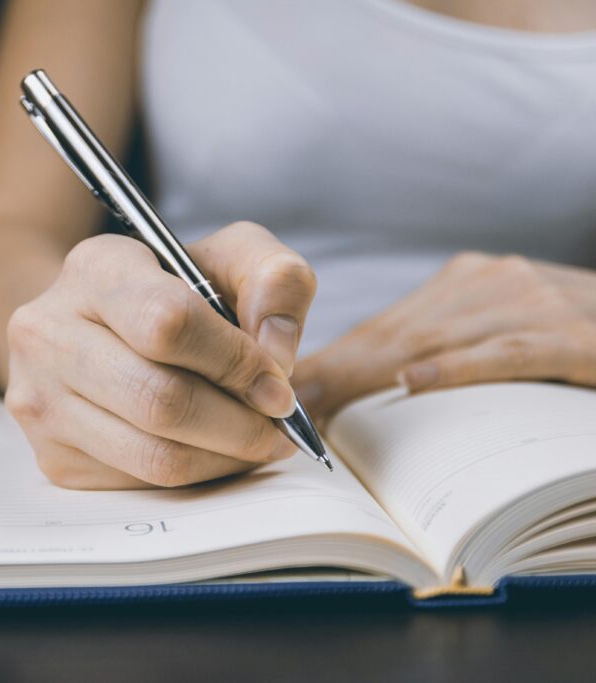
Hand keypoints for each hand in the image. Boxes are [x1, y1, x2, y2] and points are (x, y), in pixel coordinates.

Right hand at [5, 222, 316, 488]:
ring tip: (255, 440)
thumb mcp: (230, 260)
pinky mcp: (53, 458)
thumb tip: (276, 354)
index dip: (235, 362)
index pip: (168, 324)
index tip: (277, 385)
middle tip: (277, 426)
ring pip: (155, 456)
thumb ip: (275, 281)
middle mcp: (48, 333)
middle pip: (161, 401)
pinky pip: (141, 485)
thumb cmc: (174, 293)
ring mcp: (41, 401)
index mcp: (95, 269)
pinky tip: (211, 450)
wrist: (96, 329)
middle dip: (240, 423)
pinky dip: (196, 476)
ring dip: (225, 458)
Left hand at [293, 252, 595, 418]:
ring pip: (438, 340)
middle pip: (397, 332)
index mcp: (469, 285)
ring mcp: (534, 302)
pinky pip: (509, 351)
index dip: (331, 360)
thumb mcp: (505, 328)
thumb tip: (379, 391)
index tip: (282, 390)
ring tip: (318, 403)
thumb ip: (449, 347)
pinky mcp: (577, 333)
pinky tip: (415, 381)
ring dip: (372, 374)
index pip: (386, 326)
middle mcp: (492, 283)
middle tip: (279, 403)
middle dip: (334, 371)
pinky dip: (460, 367)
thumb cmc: (574, 335)